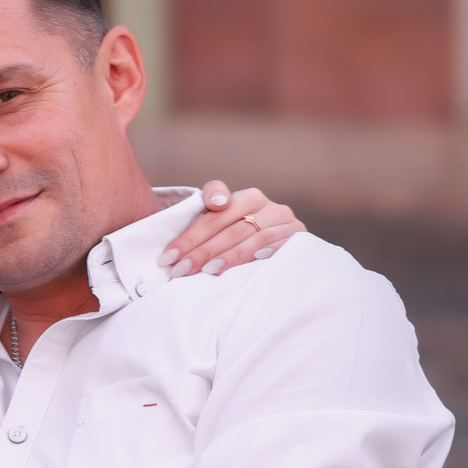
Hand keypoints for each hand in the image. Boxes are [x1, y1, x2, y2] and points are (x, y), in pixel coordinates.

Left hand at [161, 180, 304, 276]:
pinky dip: (269, 250)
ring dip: (229, 256)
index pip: (212, 216)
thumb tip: (213, 207)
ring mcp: (284, 220)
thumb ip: (207, 212)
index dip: (189, 237)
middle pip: (229, 230)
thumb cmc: (237, 234)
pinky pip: (283, 243)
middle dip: (202, 252)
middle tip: (180, 270)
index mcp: (244, 197)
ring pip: (253, 238)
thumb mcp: (219, 222)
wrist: (277, 239)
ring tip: (208, 271)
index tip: (168, 256)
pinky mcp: (299, 236)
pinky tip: (255, 259)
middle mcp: (265, 205)